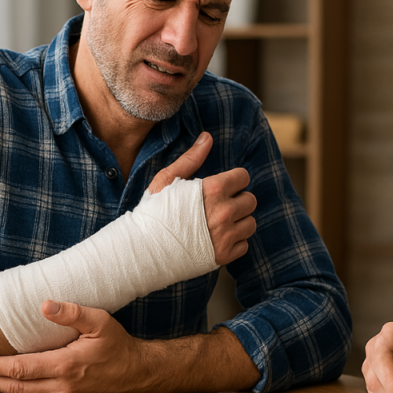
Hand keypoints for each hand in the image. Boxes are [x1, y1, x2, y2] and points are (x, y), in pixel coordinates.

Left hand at [0, 300, 146, 392]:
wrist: (138, 373)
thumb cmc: (118, 345)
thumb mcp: (100, 321)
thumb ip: (72, 313)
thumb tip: (45, 305)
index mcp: (65, 365)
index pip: (20, 368)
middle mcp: (61, 386)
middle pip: (15, 386)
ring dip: (0, 388)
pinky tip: (9, 386)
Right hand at [146, 131, 257, 265]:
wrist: (142, 249)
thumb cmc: (152, 212)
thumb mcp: (167, 180)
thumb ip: (191, 158)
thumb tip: (207, 137)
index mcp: (212, 190)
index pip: (243, 177)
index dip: (233, 180)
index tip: (223, 186)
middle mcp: (223, 212)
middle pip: (250, 200)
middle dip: (238, 200)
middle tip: (220, 205)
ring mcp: (225, 235)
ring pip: (250, 223)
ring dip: (239, 222)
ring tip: (220, 223)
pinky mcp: (224, 255)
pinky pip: (244, 245)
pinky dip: (234, 242)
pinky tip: (217, 239)